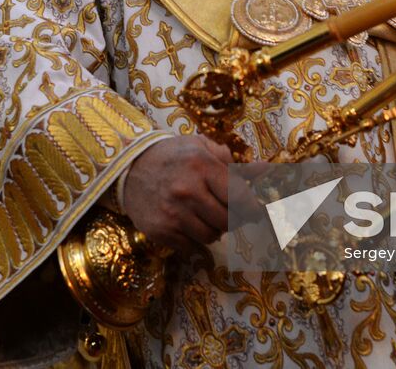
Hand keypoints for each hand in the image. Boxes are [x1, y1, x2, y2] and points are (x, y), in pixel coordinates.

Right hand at [122, 136, 249, 253]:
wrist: (128, 169)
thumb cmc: (172, 156)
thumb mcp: (201, 148)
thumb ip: (233, 162)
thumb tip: (267, 170)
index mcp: (201, 165)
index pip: (239, 196)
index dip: (253, 208)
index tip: (257, 212)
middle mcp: (187, 190)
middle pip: (228, 221)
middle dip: (233, 219)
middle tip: (229, 213)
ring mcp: (173, 213)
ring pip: (211, 237)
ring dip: (214, 230)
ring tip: (205, 216)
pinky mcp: (160, 231)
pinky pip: (192, 247)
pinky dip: (195, 240)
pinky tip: (188, 224)